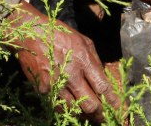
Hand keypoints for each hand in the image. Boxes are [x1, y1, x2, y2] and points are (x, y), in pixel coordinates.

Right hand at [11, 2, 115, 120]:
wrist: (30, 34)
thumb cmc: (60, 34)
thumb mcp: (84, 41)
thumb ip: (95, 60)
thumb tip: (103, 78)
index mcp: (84, 60)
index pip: (103, 87)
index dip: (113, 102)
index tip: (120, 110)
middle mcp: (71, 75)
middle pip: (90, 105)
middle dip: (99, 114)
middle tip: (104, 117)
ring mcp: (55, 85)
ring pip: (74, 109)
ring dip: (83, 113)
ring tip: (88, 114)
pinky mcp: (43, 90)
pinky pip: (58, 105)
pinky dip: (66, 108)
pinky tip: (71, 107)